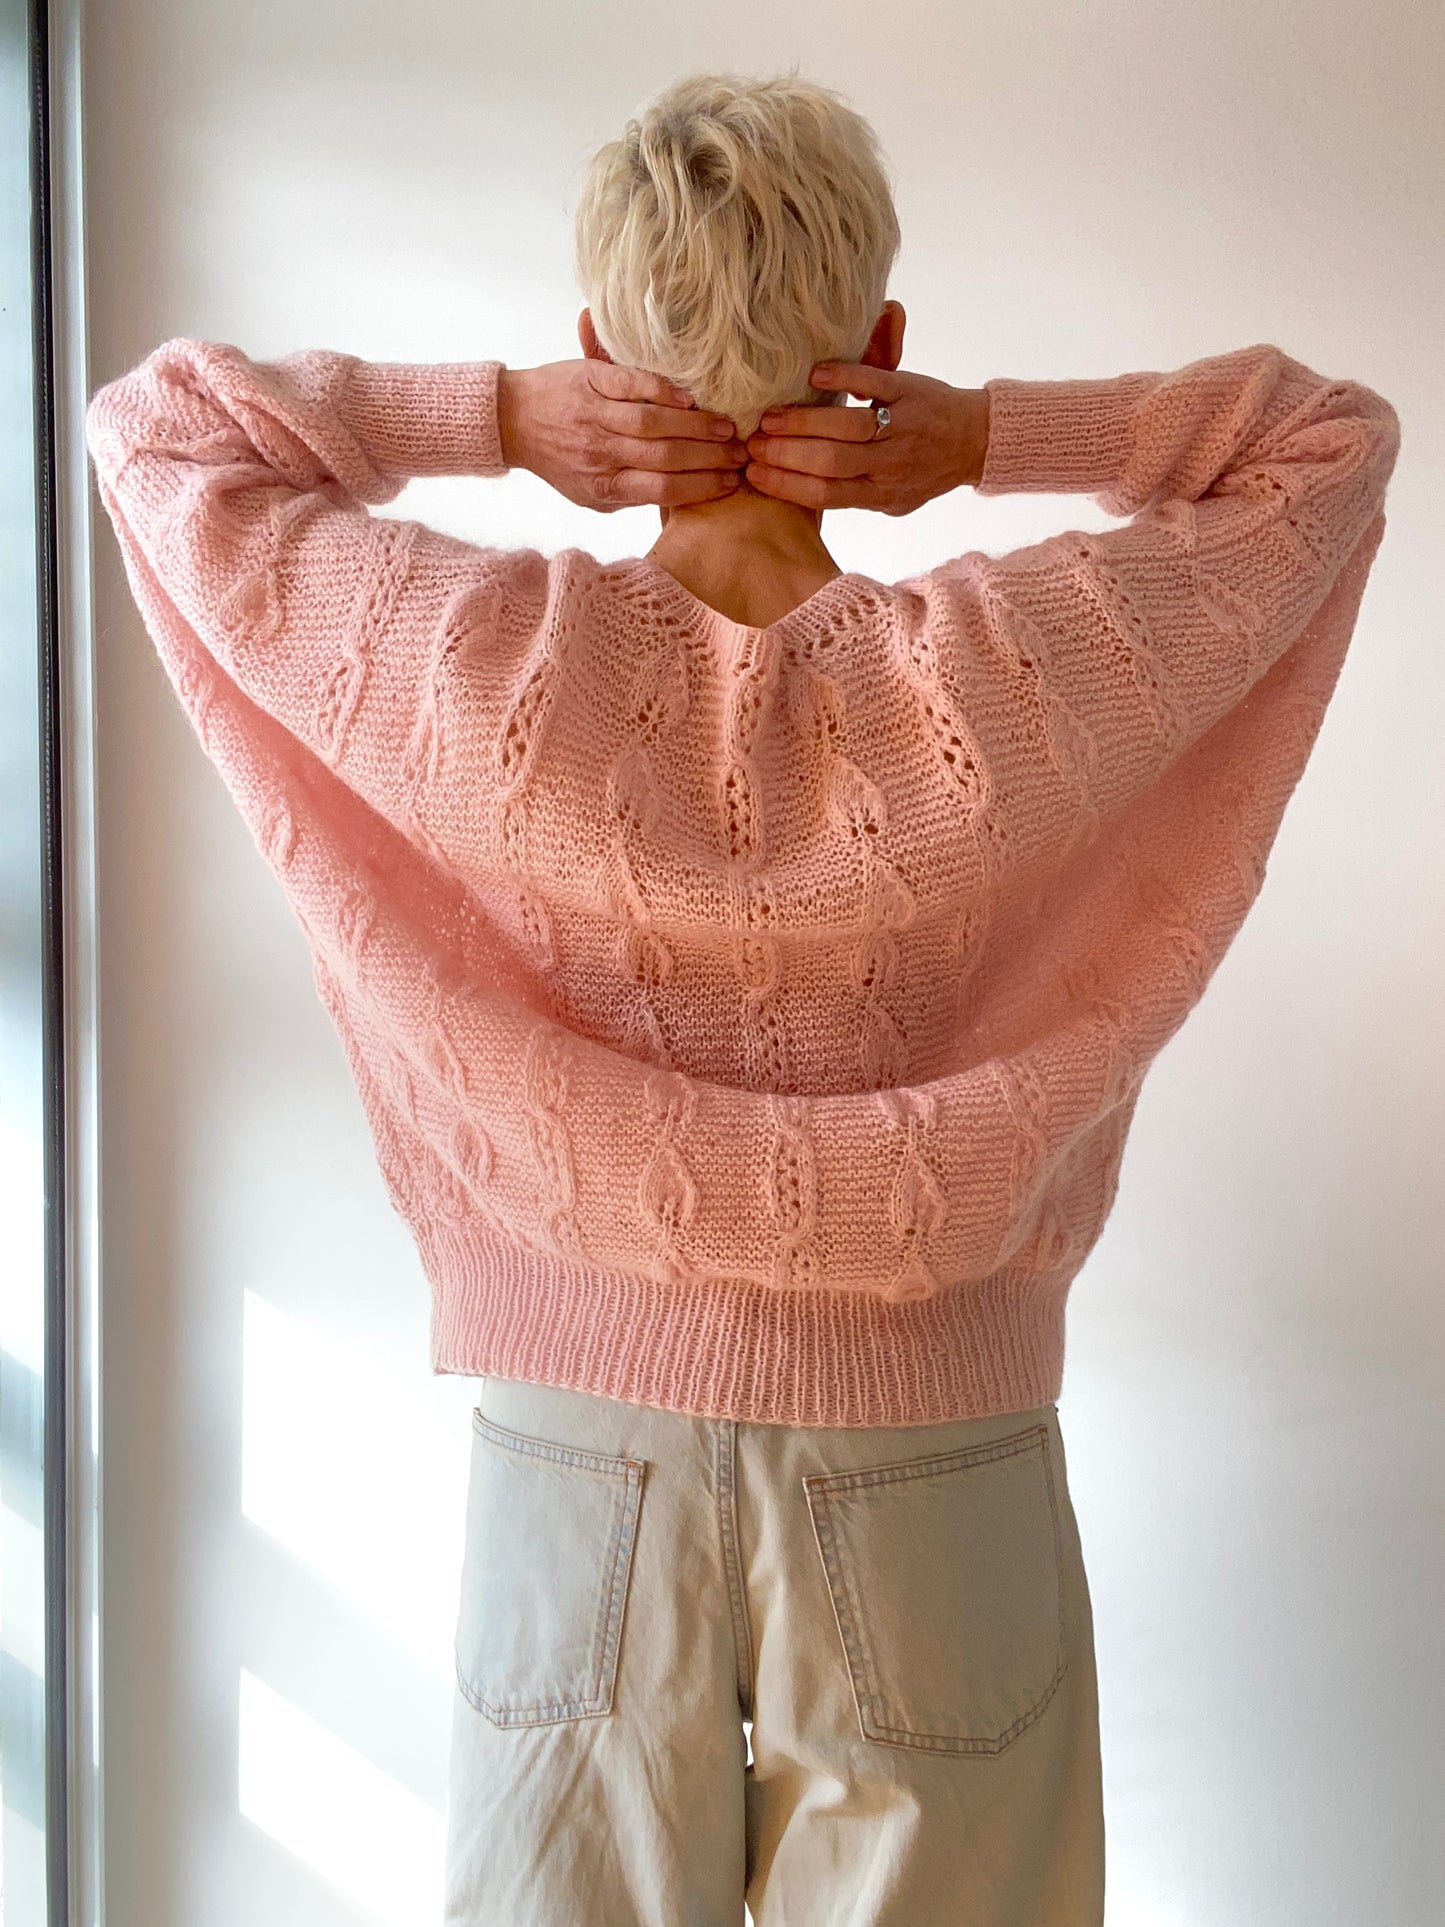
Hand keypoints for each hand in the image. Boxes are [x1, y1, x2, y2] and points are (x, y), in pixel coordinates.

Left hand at [498, 359, 746, 510]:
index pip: (663, 490)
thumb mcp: (591, 494)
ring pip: (653, 424)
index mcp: (603, 488)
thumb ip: (632, 495)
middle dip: (710, 458)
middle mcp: (600, 454)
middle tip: (740, 454)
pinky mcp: (591, 380)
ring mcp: (595, 416)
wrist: (513, 419)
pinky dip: (664, 392)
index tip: (731, 483)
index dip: (702, 487)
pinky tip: (690, 400)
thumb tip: (683, 496)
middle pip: (666, 458)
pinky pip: (633, 385)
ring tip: (726, 429)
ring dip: (696, 427)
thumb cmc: (560, 460)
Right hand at [743, 363, 989, 514]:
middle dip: (786, 454)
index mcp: (882, 494)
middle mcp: (892, 464)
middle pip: (830, 462)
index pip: (826, 494)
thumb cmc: (925, 471)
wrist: (975, 440)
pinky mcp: (910, 391)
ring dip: (803, 421)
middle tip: (752, 443)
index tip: (753, 473)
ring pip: (847, 427)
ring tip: (770, 418)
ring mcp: (902, 427)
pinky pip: (873, 383)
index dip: (786, 485)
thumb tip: (799, 495)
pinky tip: (815, 376)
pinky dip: (843, 377)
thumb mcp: (893, 498)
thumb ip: (853, 494)